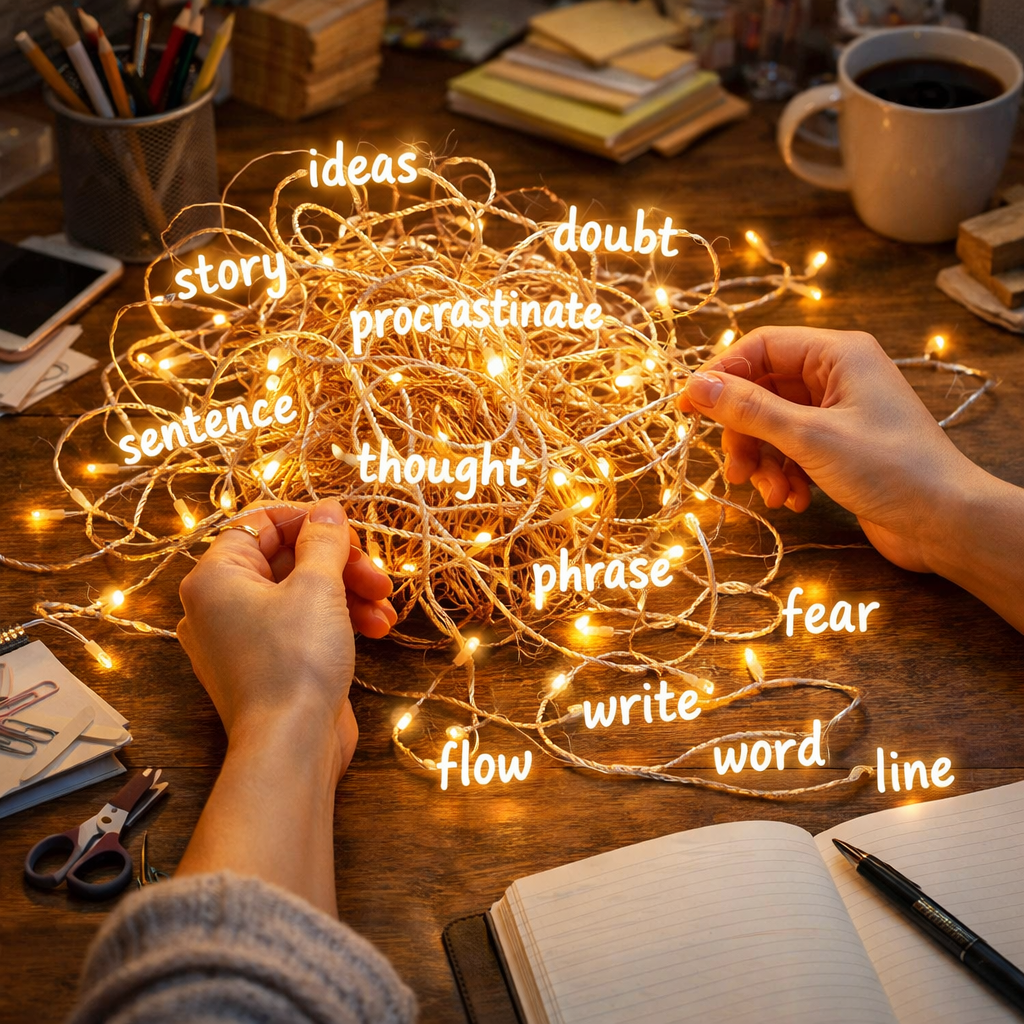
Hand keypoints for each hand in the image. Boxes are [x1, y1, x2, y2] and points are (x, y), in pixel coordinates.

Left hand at [177, 498, 396, 772]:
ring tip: (384, 609)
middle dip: (341, 564)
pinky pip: (304, 625)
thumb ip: (325, 541)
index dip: (309, 521)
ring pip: (302, 593)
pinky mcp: (271, 664)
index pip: (260, 524)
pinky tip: (378, 629)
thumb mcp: (317, 587)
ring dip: (349, 593)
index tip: (349, 532)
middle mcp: (221, 605)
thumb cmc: (295, 661)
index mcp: (215, 578)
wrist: (292, 746)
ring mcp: (245, 638)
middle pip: (287, 559)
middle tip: (377, 576)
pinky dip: (339, 621)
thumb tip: (327, 510)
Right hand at [677, 326, 980, 573]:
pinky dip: (785, 475)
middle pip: (762, 391)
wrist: (946, 523)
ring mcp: (841, 413)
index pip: (760, 347)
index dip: (721, 376)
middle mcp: (839, 376)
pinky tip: (795, 501)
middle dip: (745, 433)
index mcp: (838, 354)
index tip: (689, 408)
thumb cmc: (889, 469)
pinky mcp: (841, 447)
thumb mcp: (808, 437)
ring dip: (764, 462)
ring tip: (772, 494)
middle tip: (735, 470)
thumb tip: (695, 386)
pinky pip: (793, 450)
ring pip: (774, 426)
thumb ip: (748, 409)